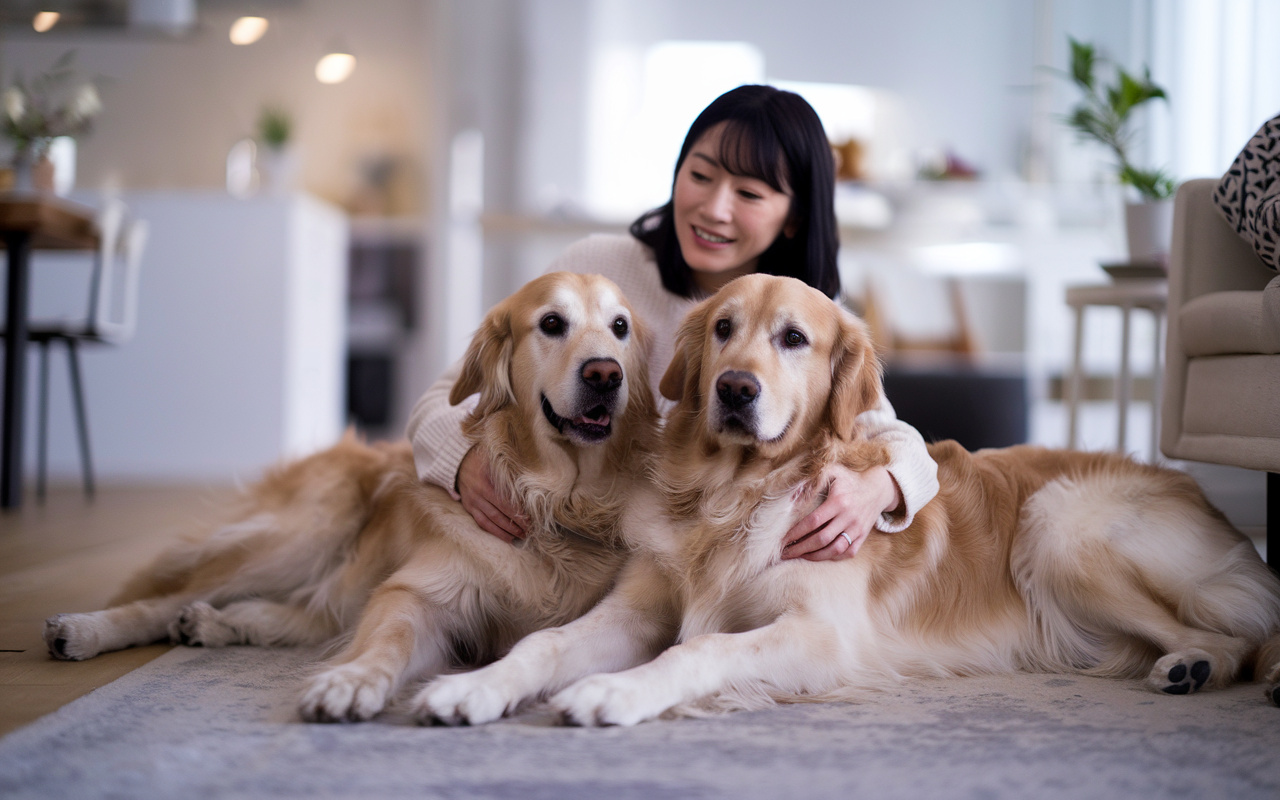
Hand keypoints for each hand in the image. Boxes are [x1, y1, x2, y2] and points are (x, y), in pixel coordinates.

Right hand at [457, 446, 527, 542]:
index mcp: (486, 482)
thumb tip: (527, 485)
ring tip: (521, 536)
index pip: (505, 501)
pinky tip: (506, 537)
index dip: (518, 512)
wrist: (457, 461)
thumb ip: (508, 472)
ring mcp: (472, 502)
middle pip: (500, 513)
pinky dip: (495, 531)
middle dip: (516, 524)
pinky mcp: (469, 507)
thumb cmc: (481, 458)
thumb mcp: (494, 460)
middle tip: (529, 531)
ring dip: (507, 531)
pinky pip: (482, 523)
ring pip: (491, 521)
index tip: (530, 519)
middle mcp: (478, 494)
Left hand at [781, 464, 900, 561]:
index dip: (796, 532)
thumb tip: (792, 496)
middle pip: (822, 539)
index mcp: (838, 502)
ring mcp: (857, 529)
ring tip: (799, 556)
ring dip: (815, 556)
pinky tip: (819, 556)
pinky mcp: (863, 536)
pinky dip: (833, 557)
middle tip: (785, 553)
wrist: (877, 488)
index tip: (783, 539)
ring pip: (834, 549)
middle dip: (800, 548)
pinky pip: (848, 552)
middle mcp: (848, 517)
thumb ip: (811, 481)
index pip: (813, 522)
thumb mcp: (832, 472)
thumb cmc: (849, 479)